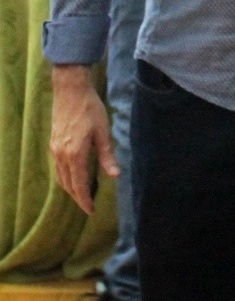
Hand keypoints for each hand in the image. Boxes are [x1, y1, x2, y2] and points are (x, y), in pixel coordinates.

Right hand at [50, 65, 118, 213]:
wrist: (70, 90)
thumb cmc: (90, 109)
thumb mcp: (102, 131)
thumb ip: (107, 156)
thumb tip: (115, 176)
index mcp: (75, 154)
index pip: (79, 185)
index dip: (85, 200)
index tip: (91, 210)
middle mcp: (61, 155)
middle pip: (68, 184)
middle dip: (78, 197)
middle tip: (88, 205)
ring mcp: (55, 149)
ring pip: (61, 177)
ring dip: (71, 187)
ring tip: (82, 193)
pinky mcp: (53, 143)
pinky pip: (57, 167)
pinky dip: (66, 176)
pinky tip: (74, 174)